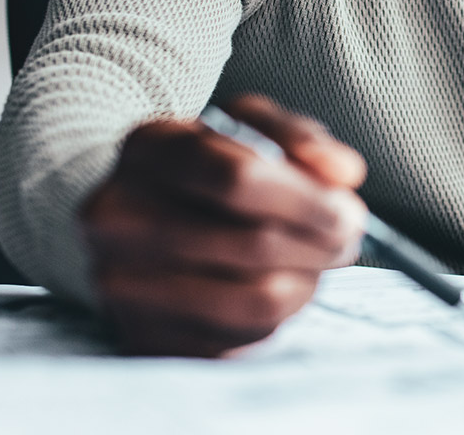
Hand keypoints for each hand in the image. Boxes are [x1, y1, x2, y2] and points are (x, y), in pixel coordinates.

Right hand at [81, 94, 366, 356]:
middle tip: (346, 238)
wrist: (139, 219)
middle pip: (253, 244)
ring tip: (316, 261)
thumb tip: (343, 173)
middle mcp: (117, 215)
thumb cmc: (207, 167)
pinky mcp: (142, 336)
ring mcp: (121, 281)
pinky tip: (279, 286)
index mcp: (146, 147)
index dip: (306, 199)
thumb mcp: (249, 127)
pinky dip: (279, 315)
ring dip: (308, 280)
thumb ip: (299, 138)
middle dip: (320, 244)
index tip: (347, 209)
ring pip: (256, 297)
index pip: (237, 178)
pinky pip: (241, 337)